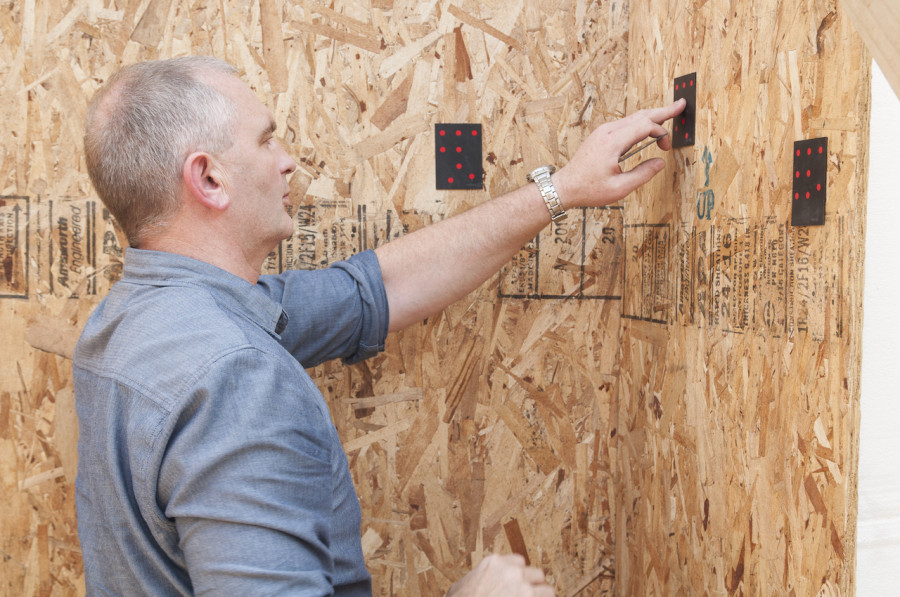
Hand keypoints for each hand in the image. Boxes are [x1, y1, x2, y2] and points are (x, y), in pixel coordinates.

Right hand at [447, 554, 554, 596]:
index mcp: (494, 564)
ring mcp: (523, 587)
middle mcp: (511, 572)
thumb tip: (475, 585)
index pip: (519, 562)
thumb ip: (476, 580)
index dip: (519, 576)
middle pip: (536, 574)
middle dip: (533, 587)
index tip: (517, 586)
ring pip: (547, 590)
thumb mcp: (461, 586)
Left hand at [553, 98, 686, 207]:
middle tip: (681, 104)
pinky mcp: (601, 135)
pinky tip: (648, 126)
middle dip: (662, 111)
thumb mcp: (619, 188)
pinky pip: (625, 124)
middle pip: (641, 115)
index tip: (665, 147)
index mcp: (613, 142)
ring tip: (669, 112)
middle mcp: (608, 131)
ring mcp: (603, 131)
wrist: (565, 186)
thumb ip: (642, 174)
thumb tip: (660, 163)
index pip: (645, 125)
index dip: (660, 132)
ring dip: (652, 117)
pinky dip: (640, 123)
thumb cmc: (588, 189)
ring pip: (633, 117)